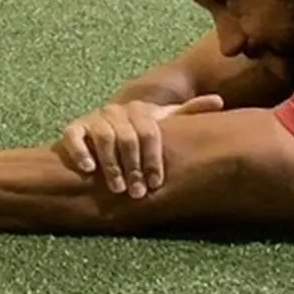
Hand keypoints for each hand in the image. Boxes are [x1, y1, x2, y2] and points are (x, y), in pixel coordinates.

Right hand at [60, 95, 223, 197]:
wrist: (99, 131)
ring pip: (103, 138)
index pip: (150, 133)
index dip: (154, 159)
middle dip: (133, 168)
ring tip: (117, 188)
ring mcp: (94, 118)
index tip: (157, 183)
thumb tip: (219, 100)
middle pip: (127, 138)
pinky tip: (89, 169)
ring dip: (111, 165)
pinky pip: (75, 137)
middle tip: (138, 193)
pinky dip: (81, 152)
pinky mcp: (74, 128)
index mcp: (140, 110)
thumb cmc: (138, 132)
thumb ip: (188, 112)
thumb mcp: (162, 122)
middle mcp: (116, 111)